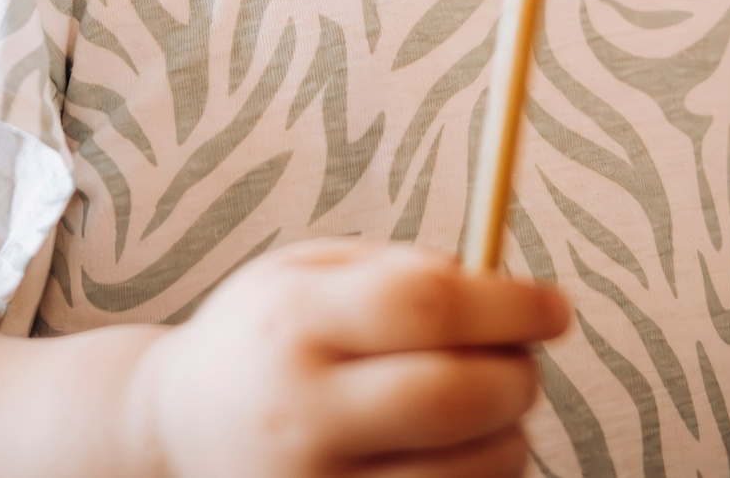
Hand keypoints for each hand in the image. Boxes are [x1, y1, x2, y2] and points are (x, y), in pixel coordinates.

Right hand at [127, 240, 569, 477]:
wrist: (175, 430)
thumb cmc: (265, 340)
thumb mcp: (305, 272)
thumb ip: (398, 272)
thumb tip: (503, 288)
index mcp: (293, 321)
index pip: (427, 305)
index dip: (511, 303)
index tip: (554, 306)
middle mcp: (297, 411)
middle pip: (454, 399)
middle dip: (517, 377)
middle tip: (522, 365)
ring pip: (467, 474)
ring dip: (505, 440)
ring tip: (479, 415)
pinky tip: (449, 458)